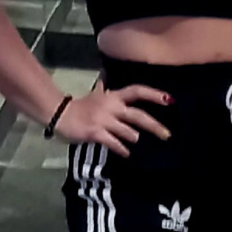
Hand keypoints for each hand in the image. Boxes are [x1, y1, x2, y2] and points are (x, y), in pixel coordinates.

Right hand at [52, 84, 172, 157]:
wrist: (61, 115)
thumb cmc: (80, 107)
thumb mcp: (94, 95)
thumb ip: (103, 90)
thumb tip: (104, 78)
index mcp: (113, 96)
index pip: (136, 91)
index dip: (153, 95)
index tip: (170, 100)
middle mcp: (111, 106)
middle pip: (138, 115)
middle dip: (154, 126)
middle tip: (167, 135)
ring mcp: (104, 120)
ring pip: (128, 131)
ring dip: (134, 138)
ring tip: (135, 142)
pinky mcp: (96, 132)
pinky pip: (115, 143)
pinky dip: (122, 149)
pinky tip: (126, 153)